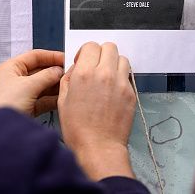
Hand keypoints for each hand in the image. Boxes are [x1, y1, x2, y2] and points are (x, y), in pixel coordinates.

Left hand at [0, 49, 63, 116]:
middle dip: (55, 72)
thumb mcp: (28, 86)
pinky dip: (52, 99)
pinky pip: (42, 100)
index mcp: (10, 68)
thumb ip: (46, 76)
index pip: (34, 56)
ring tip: (68, 86)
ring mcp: (20, 94)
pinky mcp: (25, 108)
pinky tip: (62, 98)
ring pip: (42, 86)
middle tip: (69, 74)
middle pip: (40, 71)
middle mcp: (14, 79)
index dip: (51, 56)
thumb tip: (58, 70)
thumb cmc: (4, 104)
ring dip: (55, 86)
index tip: (66, 59)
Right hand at [58, 42, 136, 179]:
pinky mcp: (131, 93)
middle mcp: (104, 74)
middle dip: (101, 54)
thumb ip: (69, 78)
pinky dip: (120, 78)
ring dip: (113, 63)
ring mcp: (120, 83)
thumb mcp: (63, 100)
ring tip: (107, 77)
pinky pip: (127, 76)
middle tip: (96, 65)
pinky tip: (113, 91)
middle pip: (109, 47)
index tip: (83, 61)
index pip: (90, 46)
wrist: (99, 147)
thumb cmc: (78, 129)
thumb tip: (77, 68)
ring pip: (122, 58)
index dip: (85, 52)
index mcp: (84, 74)